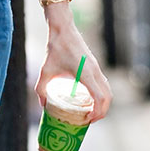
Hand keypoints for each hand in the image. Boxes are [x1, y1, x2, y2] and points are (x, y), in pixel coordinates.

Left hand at [36, 6, 111, 120]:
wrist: (63, 29)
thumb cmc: (55, 48)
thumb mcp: (45, 71)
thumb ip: (41, 89)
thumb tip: (42, 105)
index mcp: (86, 73)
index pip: (99, 97)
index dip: (97, 112)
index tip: (88, 120)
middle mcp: (95, 71)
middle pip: (108, 97)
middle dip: (102, 112)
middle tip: (89, 121)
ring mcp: (97, 68)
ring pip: (108, 90)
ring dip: (103, 104)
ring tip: (91, 113)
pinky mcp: (95, 66)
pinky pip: (103, 84)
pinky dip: (102, 95)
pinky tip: (90, 100)